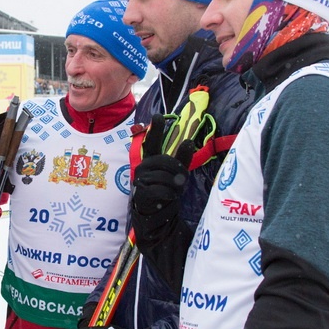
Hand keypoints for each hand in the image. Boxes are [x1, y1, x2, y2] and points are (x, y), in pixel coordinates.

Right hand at [131, 116, 194, 237]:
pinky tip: (169, 198)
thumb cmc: (165, 189)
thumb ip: (182, 158)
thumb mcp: (176, 172)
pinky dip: (170, 195)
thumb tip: (188, 141)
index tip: (158, 116)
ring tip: (174, 192)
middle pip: (165, 160)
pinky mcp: (140, 192)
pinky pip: (161, 189)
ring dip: (175, 186)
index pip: (152, 141)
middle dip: (178, 171)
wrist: (155, 213)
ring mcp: (140, 179)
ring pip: (165, 176)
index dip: (155, 129)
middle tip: (182, 180)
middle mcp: (143, 166)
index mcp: (151, 158)